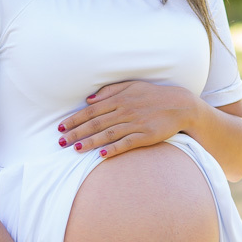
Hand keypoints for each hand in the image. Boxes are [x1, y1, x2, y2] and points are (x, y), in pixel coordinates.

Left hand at [58, 81, 195, 157]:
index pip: (92, 110)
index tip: (61, 127)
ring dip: (90, 142)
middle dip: (77, 132)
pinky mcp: (147, 135)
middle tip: (61, 141)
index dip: (75, 119)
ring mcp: (136, 123)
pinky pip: (127, 143)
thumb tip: (88, 100)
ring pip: (108, 134)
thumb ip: (110, 91)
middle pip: (96, 123)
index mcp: (120, 98)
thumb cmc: (154, 95)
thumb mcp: (132, 86)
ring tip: (75, 148)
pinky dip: (114, 148)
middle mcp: (126, 110)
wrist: (181, 105)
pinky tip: (101, 155)